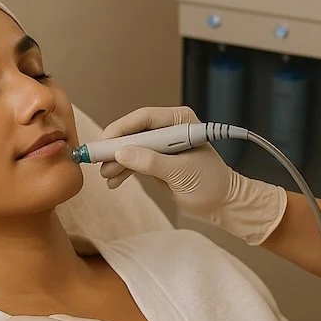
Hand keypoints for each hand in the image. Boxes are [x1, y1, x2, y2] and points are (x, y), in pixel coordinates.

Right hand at [100, 106, 287, 244]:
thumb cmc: (210, 183)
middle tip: (98, 161)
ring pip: (130, 147)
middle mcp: (168, 128)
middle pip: (134, 132)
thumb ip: (152, 162)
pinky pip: (134, 161)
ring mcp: (161, 145)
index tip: (105, 142)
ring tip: (106, 176)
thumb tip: (122, 153)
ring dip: (116, 161)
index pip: (145, 118)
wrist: (222, 203)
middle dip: (116, 147)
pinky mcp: (156, 160)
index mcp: (180, 121)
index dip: (122, 128)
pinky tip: (114, 182)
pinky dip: (123, 170)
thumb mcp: (181, 172)